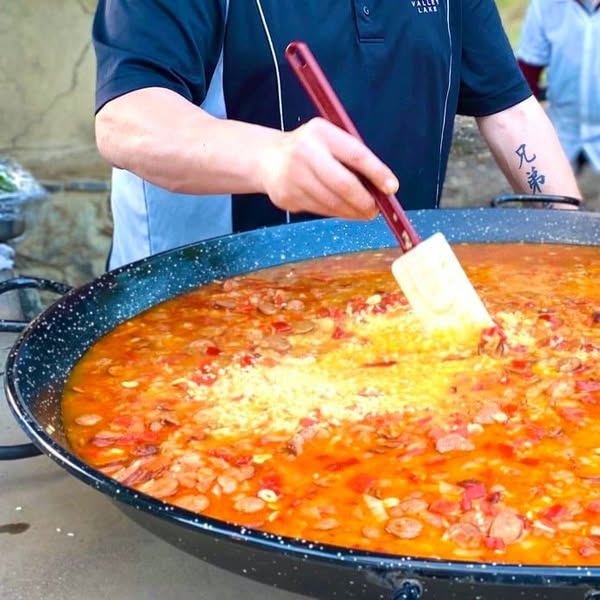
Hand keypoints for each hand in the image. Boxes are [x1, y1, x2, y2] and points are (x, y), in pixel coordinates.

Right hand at [256, 118, 398, 219]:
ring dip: (352, 211)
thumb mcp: (329, 139)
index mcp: (320, 132)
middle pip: (343, 184)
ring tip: (363, 212)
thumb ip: (352, 157)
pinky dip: (336, 212)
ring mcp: (292, 176)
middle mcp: (304, 152)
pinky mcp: (286, 197)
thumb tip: (382, 187)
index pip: (355, 154)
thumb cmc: (310, 148)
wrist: (267, 158)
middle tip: (375, 210)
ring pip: (332, 202)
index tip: (392, 188)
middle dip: (364, 201)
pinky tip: (343, 210)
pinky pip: (319, 210)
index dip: (377, 172)